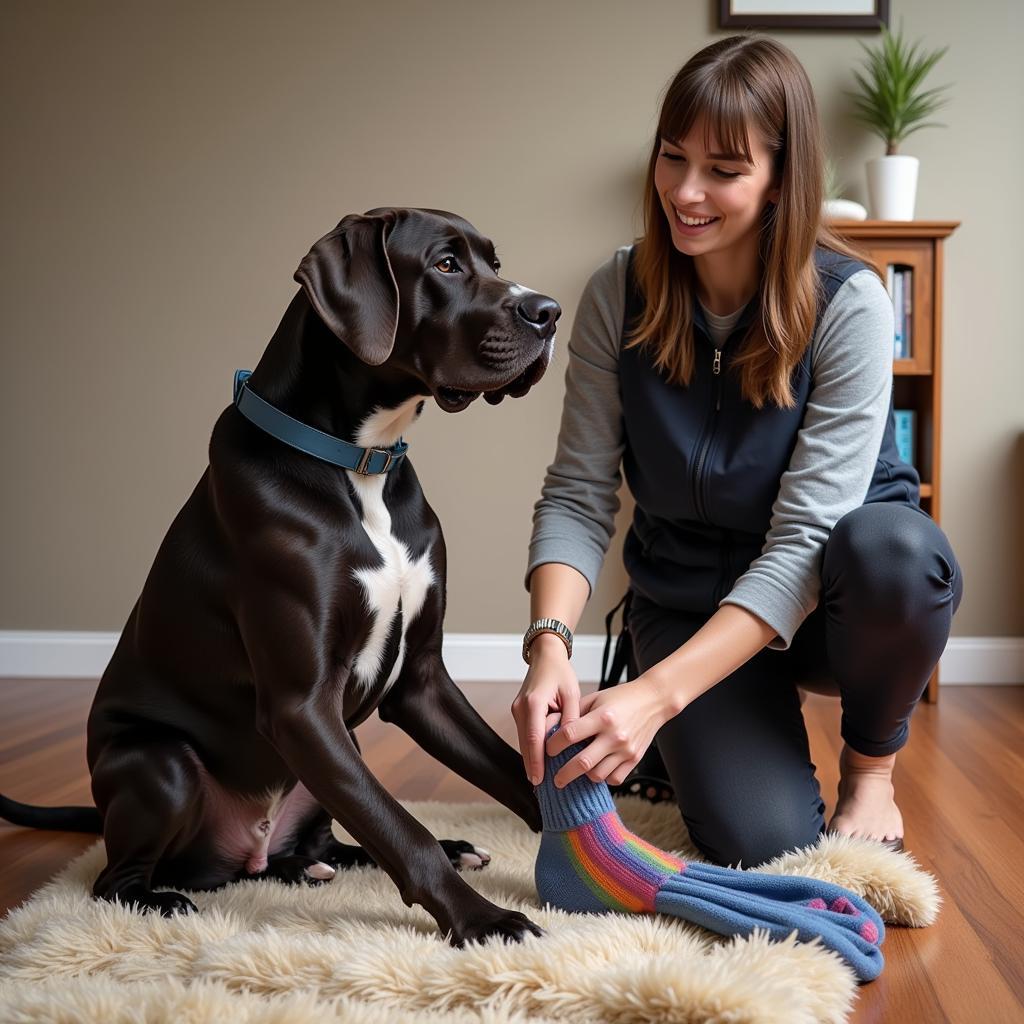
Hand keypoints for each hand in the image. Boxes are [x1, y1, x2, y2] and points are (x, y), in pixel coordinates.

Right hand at [511, 634, 580, 785]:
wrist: (545, 656)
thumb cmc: (561, 673)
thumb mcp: (572, 693)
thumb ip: (571, 717)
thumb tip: (571, 741)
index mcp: (535, 703)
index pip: (534, 738)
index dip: (537, 761)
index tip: (540, 779)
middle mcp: (521, 708)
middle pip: (525, 743)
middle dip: (531, 766)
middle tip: (539, 788)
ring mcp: (517, 710)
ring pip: (523, 741)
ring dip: (530, 759)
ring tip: (539, 780)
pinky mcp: (519, 711)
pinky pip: (525, 734)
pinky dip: (531, 748)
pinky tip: (538, 762)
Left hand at [544, 678, 670, 789]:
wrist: (653, 701)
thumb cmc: (621, 698)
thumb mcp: (595, 698)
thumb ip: (574, 714)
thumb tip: (550, 729)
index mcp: (602, 717)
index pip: (569, 734)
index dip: (553, 744)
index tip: (547, 749)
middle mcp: (614, 735)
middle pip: (582, 763)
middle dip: (563, 774)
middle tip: (555, 779)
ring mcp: (626, 750)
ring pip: (597, 775)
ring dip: (583, 776)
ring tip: (576, 772)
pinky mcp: (635, 759)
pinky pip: (614, 779)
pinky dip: (603, 778)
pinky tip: (597, 769)